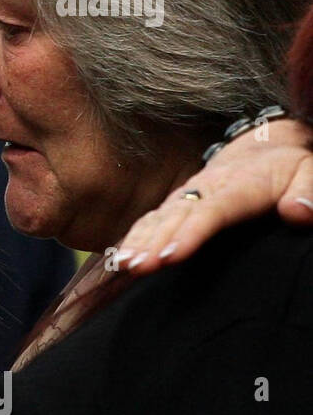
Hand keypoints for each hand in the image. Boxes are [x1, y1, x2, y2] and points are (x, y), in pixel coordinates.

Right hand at [116, 118, 312, 274]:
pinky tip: (119, 259)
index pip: (213, 210)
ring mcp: (187, 196)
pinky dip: (133, 238)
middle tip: (136, 266)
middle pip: (176, 216)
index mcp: (240, 184)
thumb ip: (309, 189)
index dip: (190, 233)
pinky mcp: (176, 206)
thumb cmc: (289, 167)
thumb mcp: (309, 170)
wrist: (263, 148)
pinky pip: (150, 221)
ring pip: (158, 218)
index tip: (170, 255)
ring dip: (138, 241)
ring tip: (124, 264)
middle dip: (153, 241)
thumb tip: (298, 212)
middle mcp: (205, 189)